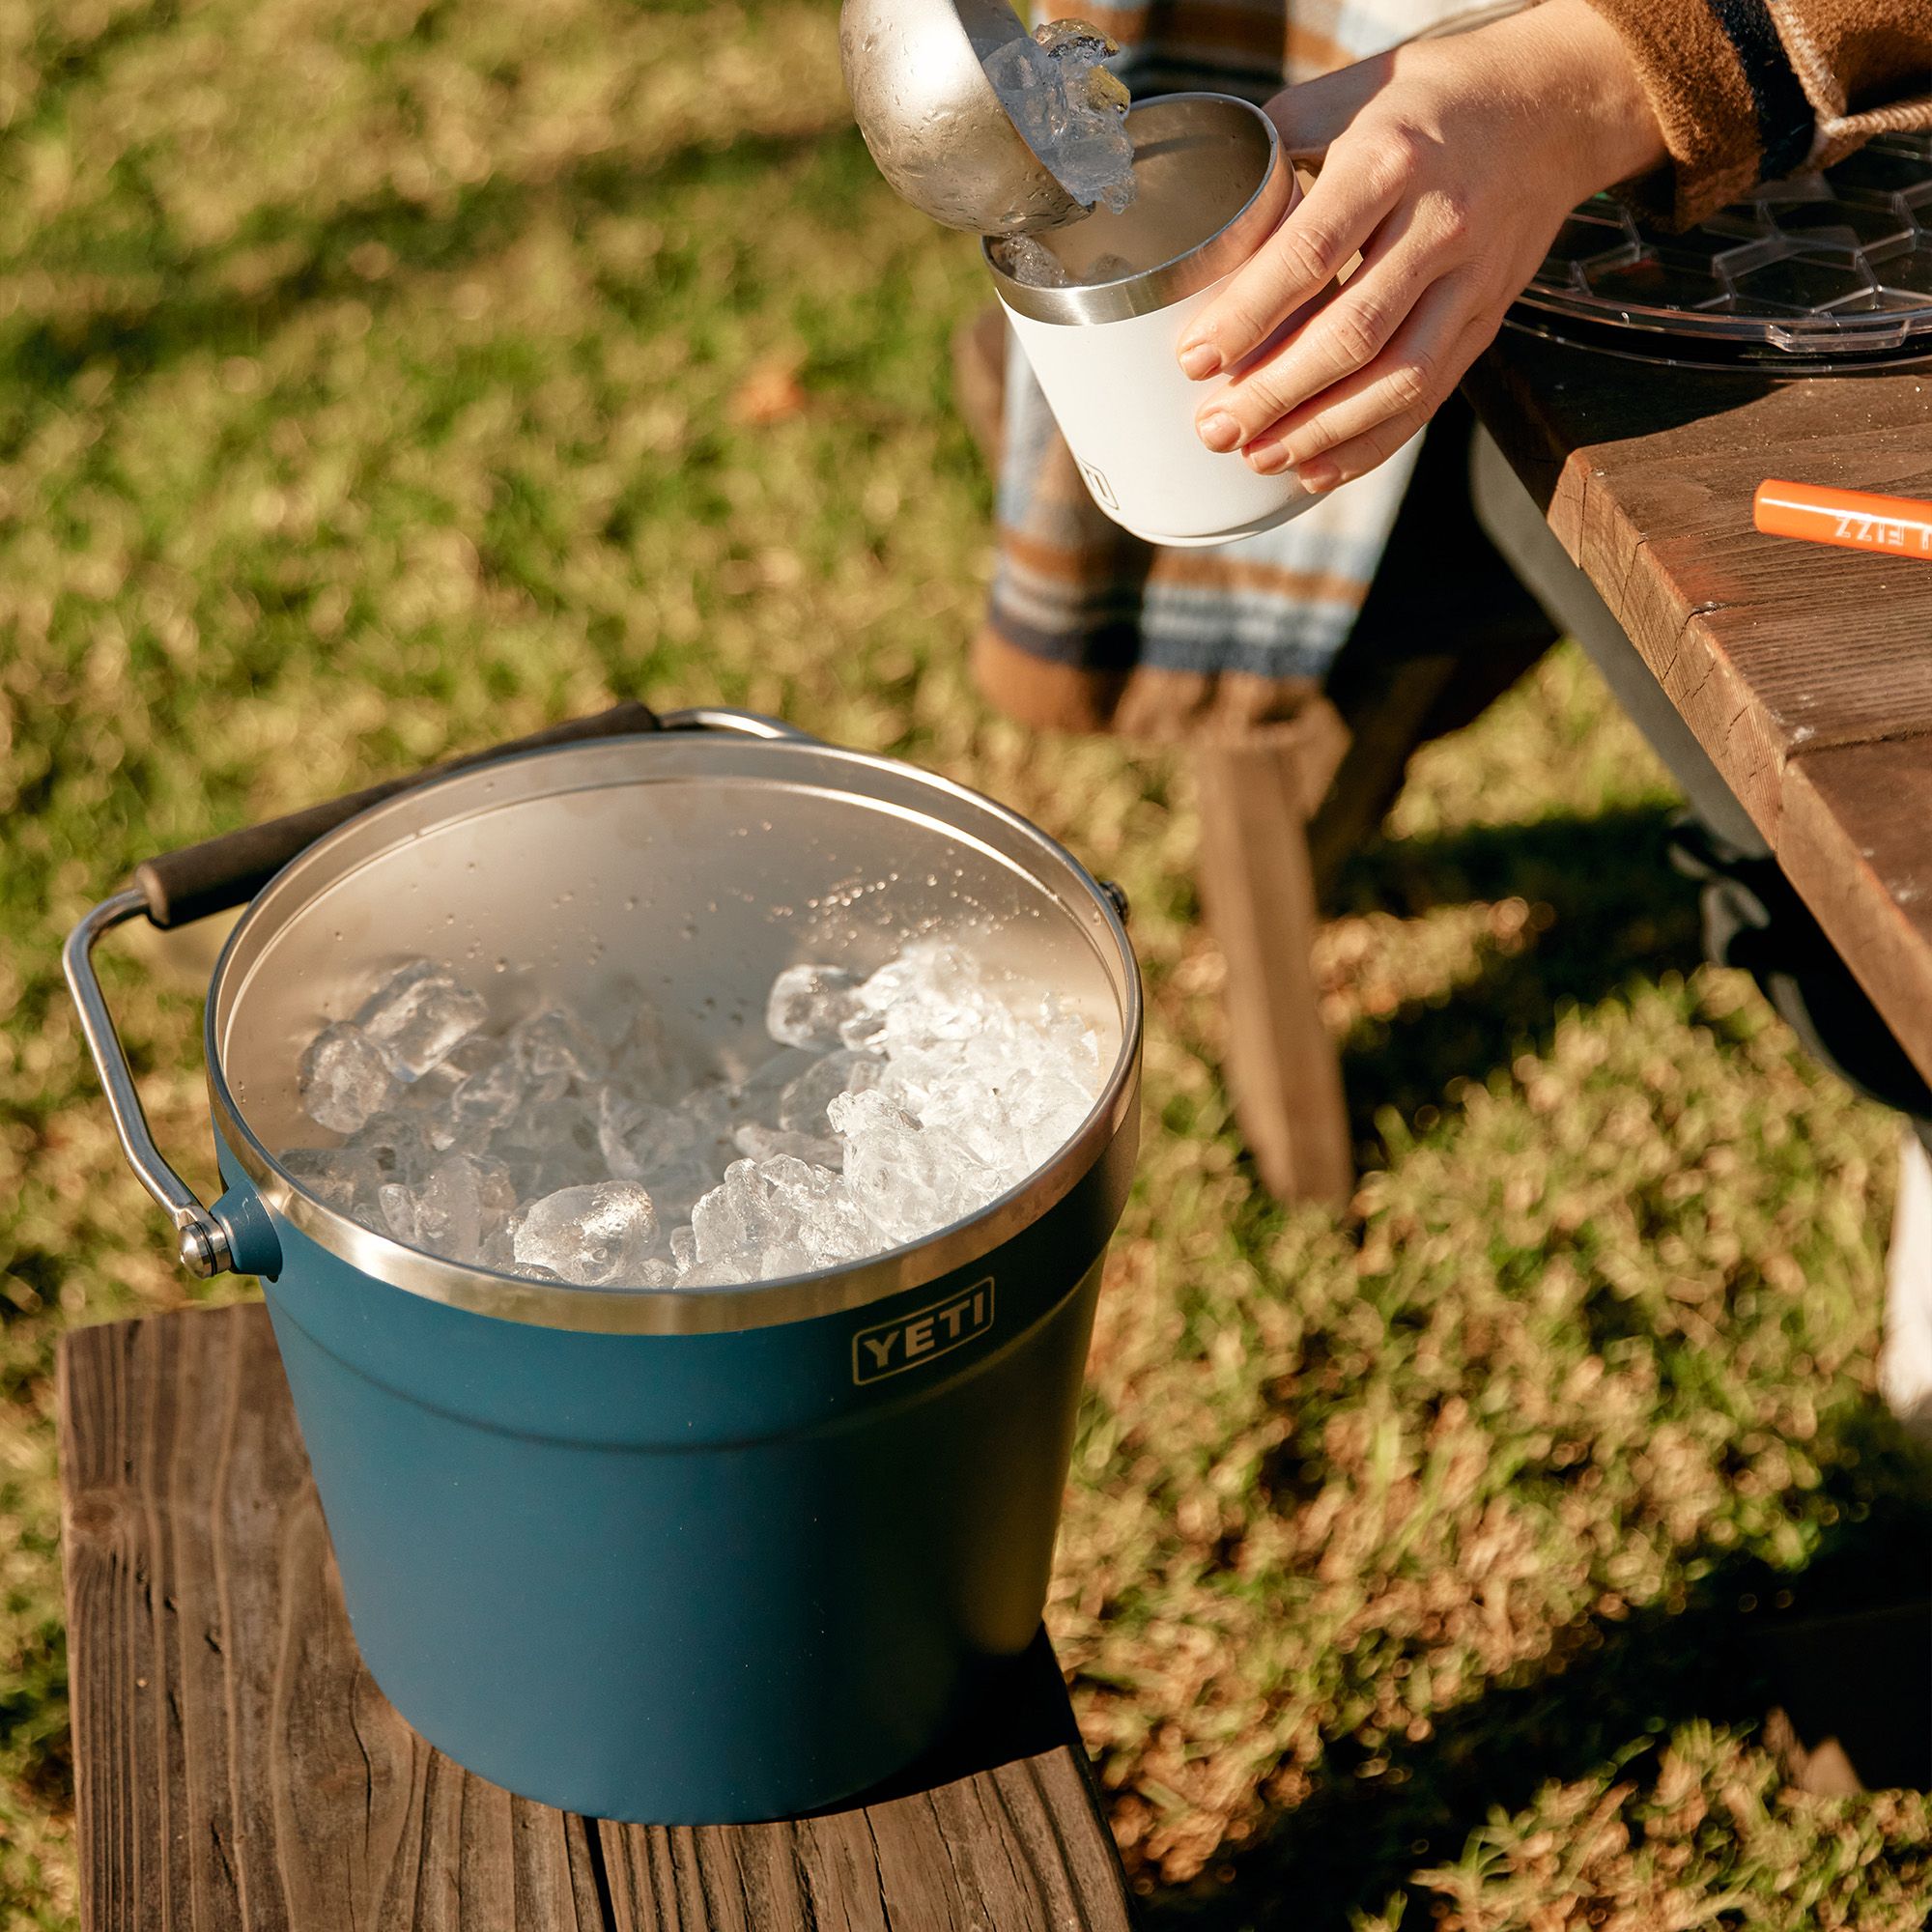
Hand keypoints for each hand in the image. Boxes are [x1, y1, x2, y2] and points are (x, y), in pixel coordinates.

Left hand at [1176, 0, 1665, 491]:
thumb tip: (1197, 221)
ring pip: (1397, 379)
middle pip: (1351, 334)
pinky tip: (1317, 469)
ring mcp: (1472, 279)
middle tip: (1213, 429)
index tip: (1194, 360)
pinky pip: (1429, 397)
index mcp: (1389, 159)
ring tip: (1256, 458)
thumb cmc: (1426, 99)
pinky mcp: (1487, 319)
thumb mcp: (1346, 95)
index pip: (1309, 253)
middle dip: (1275, 395)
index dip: (1248, 316)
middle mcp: (1439, 222)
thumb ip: (1271, 152)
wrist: (1551, 104)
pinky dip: (1371, 443)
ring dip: (1321, 433)